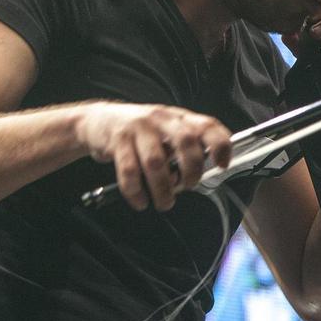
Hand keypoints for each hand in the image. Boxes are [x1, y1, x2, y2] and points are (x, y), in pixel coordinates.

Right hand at [75, 103, 233, 211]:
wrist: (97, 121)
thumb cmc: (141, 132)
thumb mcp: (167, 132)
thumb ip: (186, 149)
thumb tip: (203, 174)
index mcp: (180, 118)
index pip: (207, 125)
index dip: (220, 145)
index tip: (222, 165)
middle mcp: (161, 119)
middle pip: (185, 142)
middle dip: (191, 170)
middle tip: (188, 186)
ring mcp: (139, 128)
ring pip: (156, 162)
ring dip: (163, 188)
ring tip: (164, 203)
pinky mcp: (118, 141)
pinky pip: (129, 171)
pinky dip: (136, 192)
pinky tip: (141, 201)